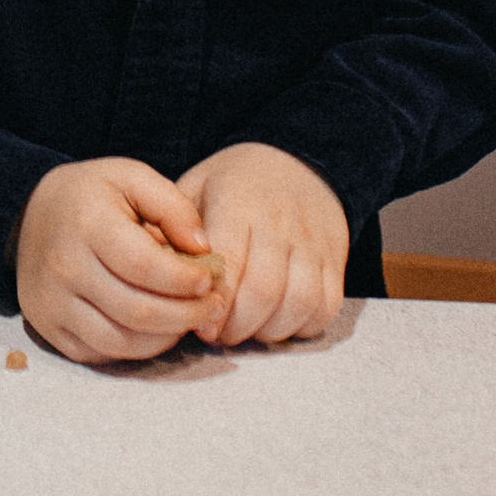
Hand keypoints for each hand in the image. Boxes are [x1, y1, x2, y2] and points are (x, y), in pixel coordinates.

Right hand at [13, 157, 228, 364]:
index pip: (144, 266)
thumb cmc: (91, 196)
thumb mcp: (131, 178)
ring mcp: (51, 303)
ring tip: (189, 320)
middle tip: (213, 308)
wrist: (29, 214)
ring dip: (166, 338)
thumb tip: (203, 248)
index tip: (210, 279)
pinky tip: (156, 330)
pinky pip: (100, 354)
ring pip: (120, 342)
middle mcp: (63, 267)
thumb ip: (172, 206)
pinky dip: (136, 349)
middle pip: (136, 311)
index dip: (184, 280)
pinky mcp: (47, 328)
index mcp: (87, 223)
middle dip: (186, 315)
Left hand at [176, 141, 349, 345]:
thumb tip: (159, 273)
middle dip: (238, 325)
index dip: (216, 301)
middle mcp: (280, 222)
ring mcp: (312, 241)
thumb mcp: (196, 187)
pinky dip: (302, 326)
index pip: (231, 260)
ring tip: (246, 330)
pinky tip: (278, 321)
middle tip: (219, 334)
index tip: (201, 326)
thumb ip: (176, 228)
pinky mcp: (335, 259)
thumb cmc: (234, 184)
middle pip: (265, 289)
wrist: (297, 162)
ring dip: (270, 330)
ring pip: (300, 302)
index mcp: (239, 201)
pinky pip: (327, 305)